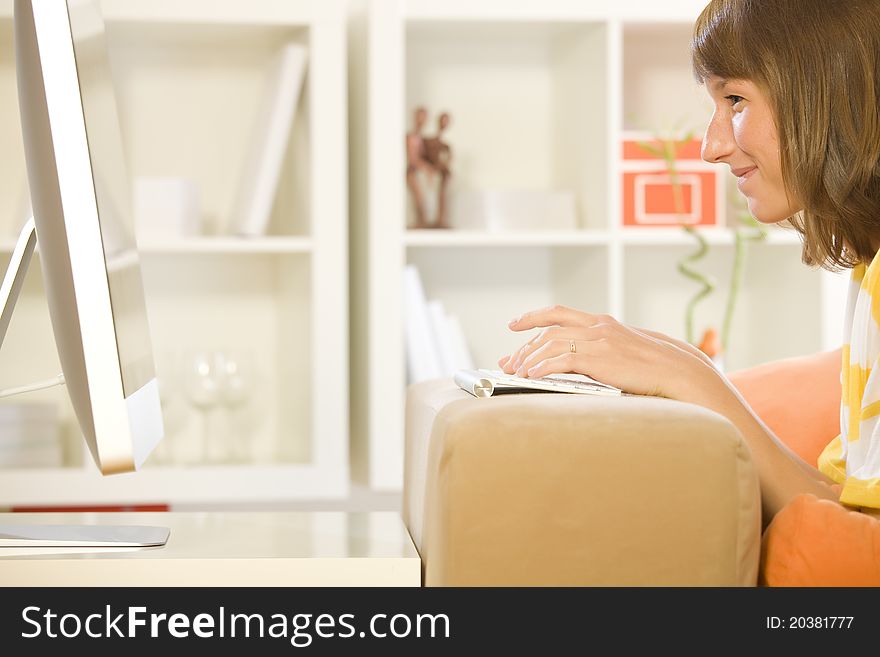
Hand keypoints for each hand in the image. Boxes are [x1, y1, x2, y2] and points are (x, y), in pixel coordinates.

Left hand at [498, 305, 716, 398]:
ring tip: (517, 372)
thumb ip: (597, 350)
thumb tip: (575, 360)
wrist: (677, 370)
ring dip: (530, 359)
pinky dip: (543, 368)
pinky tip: (532, 376)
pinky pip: (562, 361)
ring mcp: (598, 341)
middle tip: (509, 361)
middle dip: (525, 346)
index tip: (514, 324)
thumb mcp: (621, 350)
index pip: (558, 313)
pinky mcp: (600, 359)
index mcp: (601, 322)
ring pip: (551, 344)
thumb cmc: (651, 366)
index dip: (532, 317)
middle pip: (548, 330)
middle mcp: (597, 327)